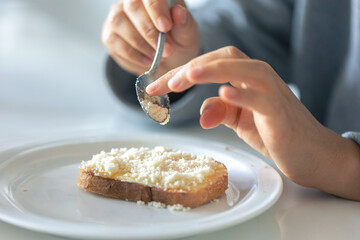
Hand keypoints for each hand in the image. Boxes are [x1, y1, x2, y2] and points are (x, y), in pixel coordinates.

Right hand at [102, 0, 200, 75]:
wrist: (168, 60)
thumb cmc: (178, 41)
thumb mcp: (187, 34)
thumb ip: (184, 23)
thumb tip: (179, 12)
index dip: (156, 9)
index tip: (166, 27)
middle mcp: (132, 2)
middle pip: (132, 7)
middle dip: (149, 31)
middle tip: (167, 50)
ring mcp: (118, 16)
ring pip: (120, 24)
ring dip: (141, 45)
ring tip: (158, 57)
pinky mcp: (110, 35)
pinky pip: (115, 42)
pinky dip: (133, 55)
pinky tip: (147, 61)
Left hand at [146, 46, 359, 199]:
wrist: (310, 154)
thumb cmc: (275, 133)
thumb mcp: (239, 121)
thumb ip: (220, 111)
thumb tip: (201, 113)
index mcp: (246, 77)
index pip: (211, 64)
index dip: (182, 72)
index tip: (157, 87)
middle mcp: (259, 77)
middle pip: (223, 59)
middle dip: (192, 68)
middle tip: (166, 83)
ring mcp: (271, 92)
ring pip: (242, 70)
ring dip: (212, 71)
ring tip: (187, 76)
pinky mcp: (279, 112)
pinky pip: (260, 98)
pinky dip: (241, 94)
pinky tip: (224, 92)